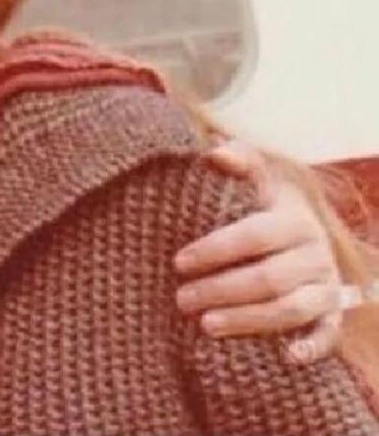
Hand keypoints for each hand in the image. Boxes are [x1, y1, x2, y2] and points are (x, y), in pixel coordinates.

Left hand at [173, 138, 342, 361]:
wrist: (305, 226)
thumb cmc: (266, 199)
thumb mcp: (257, 173)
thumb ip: (236, 159)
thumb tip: (214, 154)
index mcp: (295, 218)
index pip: (253, 236)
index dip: (215, 249)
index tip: (179, 261)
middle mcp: (316, 253)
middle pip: (269, 278)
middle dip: (222, 290)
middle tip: (182, 300)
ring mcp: (327, 286)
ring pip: (291, 310)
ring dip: (248, 321)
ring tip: (206, 326)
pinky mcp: (332, 314)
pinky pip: (327, 335)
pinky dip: (311, 348)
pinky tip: (285, 358)